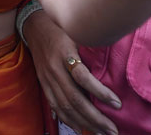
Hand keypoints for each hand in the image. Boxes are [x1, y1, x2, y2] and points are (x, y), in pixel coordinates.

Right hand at [23, 10, 119, 134]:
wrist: (34, 26)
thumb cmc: (60, 27)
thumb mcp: (76, 31)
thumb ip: (91, 45)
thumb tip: (115, 61)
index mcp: (64, 54)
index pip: (82, 77)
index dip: (100, 92)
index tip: (117, 104)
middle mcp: (54, 69)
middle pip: (74, 99)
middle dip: (95, 118)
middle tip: (113, 130)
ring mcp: (47, 78)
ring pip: (65, 107)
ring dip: (84, 123)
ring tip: (101, 132)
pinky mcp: (43, 84)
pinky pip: (55, 106)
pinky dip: (68, 119)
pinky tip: (80, 127)